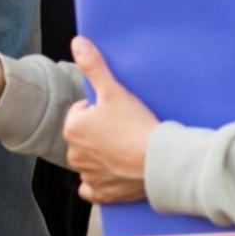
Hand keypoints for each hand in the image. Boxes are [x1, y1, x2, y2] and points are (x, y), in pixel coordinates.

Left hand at [62, 37, 157, 203]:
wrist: (162, 162)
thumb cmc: (137, 126)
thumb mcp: (114, 91)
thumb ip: (93, 66)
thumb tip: (78, 42)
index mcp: (72, 129)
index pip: (82, 113)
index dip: (101, 111)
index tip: (118, 114)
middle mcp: (74, 155)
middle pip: (85, 137)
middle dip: (100, 134)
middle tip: (124, 131)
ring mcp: (88, 176)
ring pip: (89, 162)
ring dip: (102, 157)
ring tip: (125, 150)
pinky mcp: (103, 194)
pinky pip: (93, 189)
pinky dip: (100, 183)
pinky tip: (113, 175)